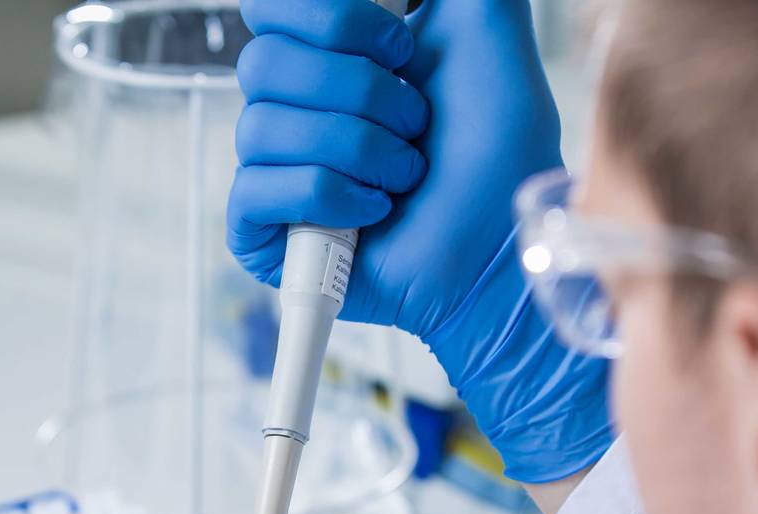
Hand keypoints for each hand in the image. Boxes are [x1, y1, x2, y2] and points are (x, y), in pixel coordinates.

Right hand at [228, 0, 612, 482]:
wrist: (500, 245)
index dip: (332, 20)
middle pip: (262, 63)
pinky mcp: (262, 233)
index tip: (402, 48)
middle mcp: (293, 108)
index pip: (270, 8)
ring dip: (356, 150)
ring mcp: (273, 171)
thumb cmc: (498, 150)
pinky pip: (256, 190)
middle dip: (358, 92)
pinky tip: (374, 213)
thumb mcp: (484, 25)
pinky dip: (329, 197)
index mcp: (328, 55)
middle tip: (415, 124)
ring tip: (403, 176)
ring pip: (260, 128)